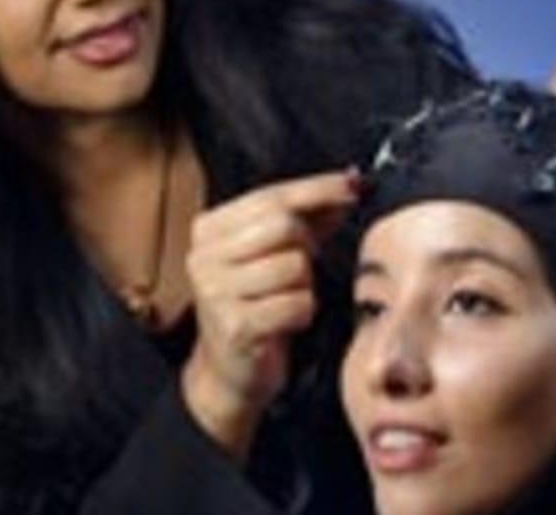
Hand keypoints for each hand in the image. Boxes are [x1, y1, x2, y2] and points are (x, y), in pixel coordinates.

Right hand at [181, 170, 357, 459]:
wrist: (229, 371)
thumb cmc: (256, 306)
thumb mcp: (273, 254)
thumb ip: (306, 218)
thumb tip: (348, 184)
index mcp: (208, 229)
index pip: (271, 196)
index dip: (316, 189)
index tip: (351, 184)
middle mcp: (204, 256)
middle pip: (283, 226)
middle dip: (307, 245)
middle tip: (302, 266)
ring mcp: (215, 292)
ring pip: (295, 266)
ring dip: (305, 285)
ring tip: (286, 299)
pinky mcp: (235, 326)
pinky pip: (297, 304)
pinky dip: (303, 313)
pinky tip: (286, 322)